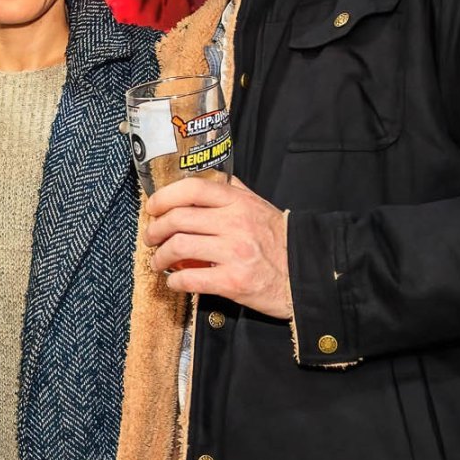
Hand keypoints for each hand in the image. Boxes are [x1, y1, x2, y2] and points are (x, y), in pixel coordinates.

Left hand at [144, 175, 291, 319]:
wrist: (307, 274)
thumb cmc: (279, 241)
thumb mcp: (259, 206)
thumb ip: (234, 191)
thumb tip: (209, 177)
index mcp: (239, 202)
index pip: (192, 189)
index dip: (164, 197)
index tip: (152, 207)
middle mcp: (235, 224)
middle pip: (177, 219)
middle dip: (155, 230)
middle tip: (151, 238)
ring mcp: (234, 253)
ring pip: (178, 247)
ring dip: (159, 257)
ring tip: (158, 262)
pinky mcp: (233, 282)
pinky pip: (190, 279)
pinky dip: (174, 281)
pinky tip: (174, 281)